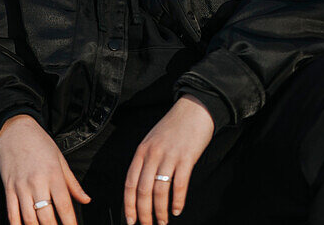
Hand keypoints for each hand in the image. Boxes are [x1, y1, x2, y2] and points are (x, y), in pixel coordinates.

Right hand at [0, 114, 90, 224]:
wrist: (15, 130)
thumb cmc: (40, 144)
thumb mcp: (60, 159)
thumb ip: (72, 183)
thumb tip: (86, 200)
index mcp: (53, 174)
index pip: (64, 205)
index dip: (70, 223)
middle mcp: (37, 182)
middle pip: (46, 216)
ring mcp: (21, 186)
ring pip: (29, 218)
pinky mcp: (8, 188)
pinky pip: (11, 213)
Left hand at [124, 95, 213, 223]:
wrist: (194, 109)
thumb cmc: (173, 127)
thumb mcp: (152, 141)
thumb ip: (146, 161)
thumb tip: (141, 187)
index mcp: (141, 151)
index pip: (130, 183)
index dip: (128, 204)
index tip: (130, 221)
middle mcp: (152, 154)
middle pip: (143, 190)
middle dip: (143, 213)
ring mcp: (169, 156)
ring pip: (160, 191)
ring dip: (160, 211)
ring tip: (163, 221)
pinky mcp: (186, 158)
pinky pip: (179, 185)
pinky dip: (178, 201)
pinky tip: (177, 210)